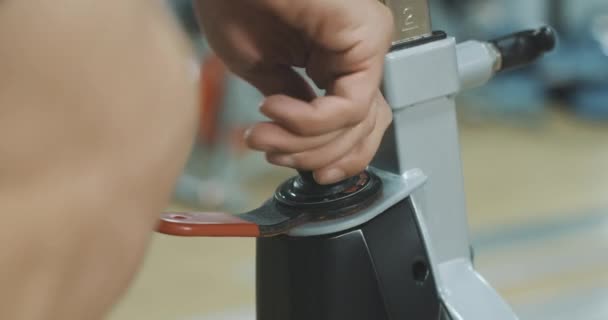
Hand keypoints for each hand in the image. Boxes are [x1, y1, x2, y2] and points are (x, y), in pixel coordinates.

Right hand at [196, 0, 393, 183]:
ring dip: (303, 143)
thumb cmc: (234, 4)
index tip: (296, 170)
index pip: (354, 126)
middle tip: (270, 153)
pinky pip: (351, 106)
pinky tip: (274, 108)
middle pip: (361, 132)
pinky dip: (309, 121)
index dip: (329, 158)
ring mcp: (365, 47)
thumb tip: (301, 141)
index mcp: (332, 64)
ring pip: (356, 125)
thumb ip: (292, 110)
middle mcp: (355, 57)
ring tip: (263, 133)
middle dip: (312, 156)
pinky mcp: (368, 37)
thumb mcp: (261, 73)